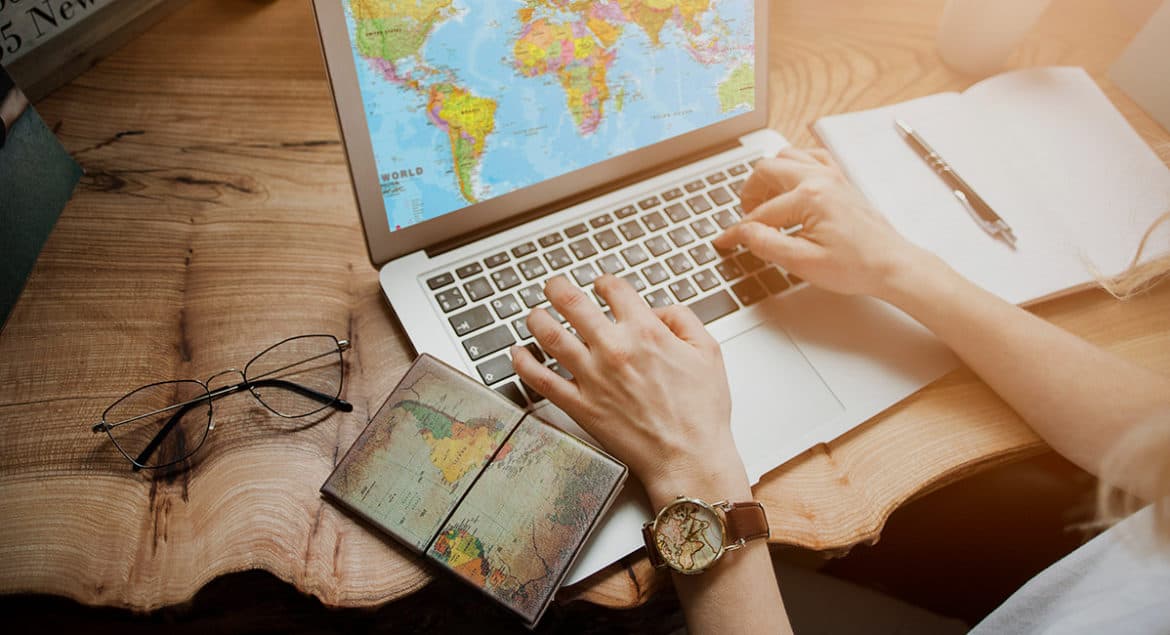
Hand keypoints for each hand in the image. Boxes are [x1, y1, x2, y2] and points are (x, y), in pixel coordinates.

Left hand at [511, 275, 748, 505]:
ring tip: (534, 315)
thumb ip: (683, 320)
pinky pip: (542, 380)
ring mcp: (593, 377)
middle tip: (552, 286)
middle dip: (557, 288)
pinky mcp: (580, 406)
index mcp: (645, 332)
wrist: (689, 457)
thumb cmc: (701, 412)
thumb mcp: (708, 352)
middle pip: (572, 303)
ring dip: (537, 319)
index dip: (604, 282)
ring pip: (550, 337)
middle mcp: (614, 349)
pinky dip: (524, 364)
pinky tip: (517, 354)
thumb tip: (659, 310)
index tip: (600, 285)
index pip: (614, 290)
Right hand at [713, 147, 928, 299]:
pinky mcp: (840, 179)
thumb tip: (742, 234)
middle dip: (749, 193)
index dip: (739, 230)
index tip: (725, 242)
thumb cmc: (856, 266)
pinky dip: (794, 165)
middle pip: (767, 169)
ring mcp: (832, 175)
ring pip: (787, 156)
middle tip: (745, 218)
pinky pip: (811, 157)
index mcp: (810, 197)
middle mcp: (820, 177)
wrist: (891, 265)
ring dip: (769, 176)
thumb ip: (767, 245)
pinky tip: (790, 184)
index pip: (761, 213)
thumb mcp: (804, 263)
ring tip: (764, 201)